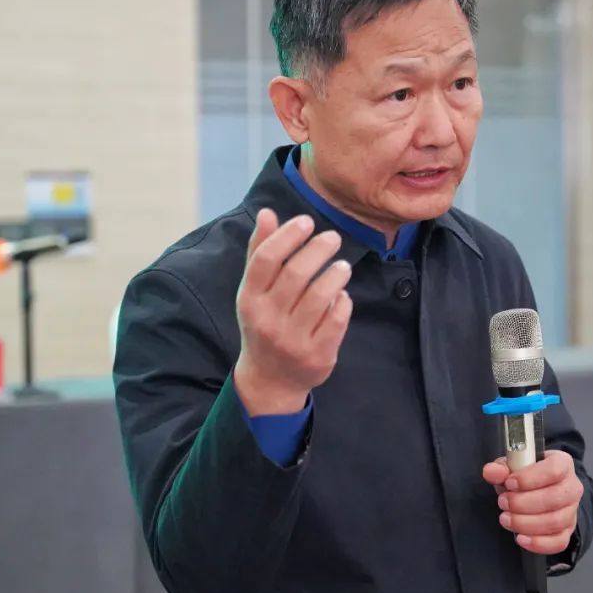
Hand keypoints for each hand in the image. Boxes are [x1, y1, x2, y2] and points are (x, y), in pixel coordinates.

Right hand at [233, 208, 353, 414]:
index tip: (307, 222)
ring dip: (335, 274)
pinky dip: (343, 302)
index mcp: (249, 299)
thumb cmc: (264, 323)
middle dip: (318, 250)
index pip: (267, 259)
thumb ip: (260, 251)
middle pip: (296, 274)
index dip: (288, 236)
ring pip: (320, 296)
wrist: (269, 380)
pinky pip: (336, 320)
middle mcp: (267, 319)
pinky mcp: (317, 355)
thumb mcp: (255, 291)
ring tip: (342, 266)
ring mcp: (292, 339)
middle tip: (333, 238)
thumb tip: (267, 213)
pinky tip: (342, 294)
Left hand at [481, 450, 582, 554]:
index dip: (530, 478)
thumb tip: (491, 472)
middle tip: (503, 502)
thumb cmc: (526, 476)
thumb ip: (501, 469)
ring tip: (506, 518)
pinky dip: (538, 543)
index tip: (510, 483)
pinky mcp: (567, 531)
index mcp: (562, 463)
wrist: (537, 491)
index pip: (554, 470)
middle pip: (555, 498)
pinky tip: (520, 538)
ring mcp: (571, 511)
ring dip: (526, 523)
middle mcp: (572, 487)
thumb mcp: (512, 467)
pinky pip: (558, 542)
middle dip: (523, 503)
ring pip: (555, 522)